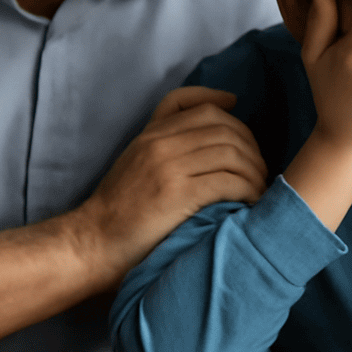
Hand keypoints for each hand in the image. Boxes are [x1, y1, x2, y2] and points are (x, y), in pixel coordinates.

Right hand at [72, 86, 267, 282]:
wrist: (91, 244)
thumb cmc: (119, 211)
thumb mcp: (136, 163)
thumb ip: (167, 146)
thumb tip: (214, 142)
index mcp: (151, 133)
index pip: (203, 107)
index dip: (234, 119)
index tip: (249, 138)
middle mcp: (160, 142)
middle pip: (224, 128)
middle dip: (251, 148)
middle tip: (260, 171)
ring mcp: (168, 166)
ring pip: (231, 152)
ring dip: (254, 171)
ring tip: (260, 189)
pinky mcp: (177, 193)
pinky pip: (228, 180)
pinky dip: (248, 190)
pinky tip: (252, 202)